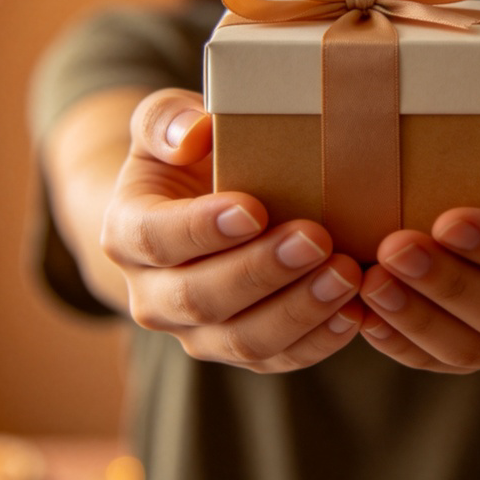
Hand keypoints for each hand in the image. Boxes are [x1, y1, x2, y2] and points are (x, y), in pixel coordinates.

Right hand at [100, 88, 363, 371]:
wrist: (194, 207)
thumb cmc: (187, 156)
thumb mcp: (165, 123)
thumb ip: (168, 120)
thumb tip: (193, 133)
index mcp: (126, 232)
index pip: (155, 238)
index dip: (202, 228)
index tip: (254, 208)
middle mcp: (150, 295)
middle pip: (200, 297)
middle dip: (262, 270)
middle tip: (316, 238)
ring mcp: (194, 332)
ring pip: (241, 340)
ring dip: (297, 310)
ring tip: (345, 275)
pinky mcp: (239, 350)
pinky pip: (277, 360)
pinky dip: (317, 341)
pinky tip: (353, 312)